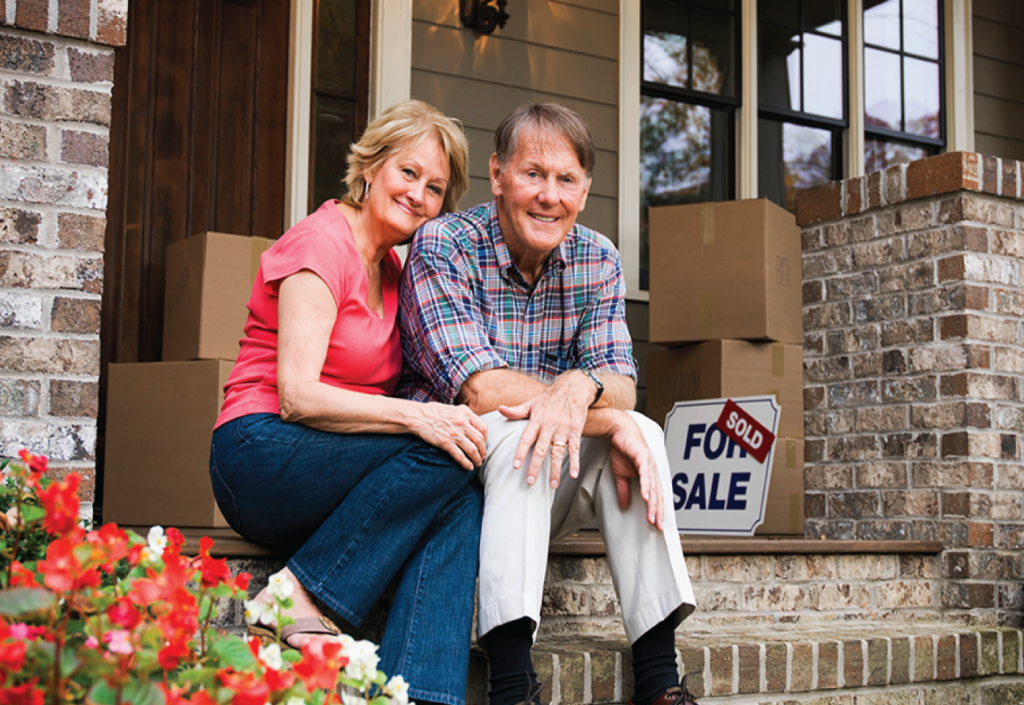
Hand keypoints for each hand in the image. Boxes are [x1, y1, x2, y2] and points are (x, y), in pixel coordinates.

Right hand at [412, 403, 487, 470]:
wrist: (417, 416)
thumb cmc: (433, 412)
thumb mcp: (452, 408)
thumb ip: (464, 415)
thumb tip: (473, 425)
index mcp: (465, 413)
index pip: (483, 427)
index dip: (486, 437)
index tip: (484, 443)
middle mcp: (462, 422)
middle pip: (480, 440)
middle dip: (483, 450)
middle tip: (483, 456)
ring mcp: (454, 433)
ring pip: (472, 449)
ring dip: (477, 459)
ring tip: (477, 463)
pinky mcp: (445, 442)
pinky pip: (460, 456)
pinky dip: (466, 463)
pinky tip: (468, 467)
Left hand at [498, 371, 594, 487]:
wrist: (573, 389)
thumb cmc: (549, 398)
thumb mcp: (531, 402)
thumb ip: (516, 411)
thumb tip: (500, 409)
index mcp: (537, 420)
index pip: (526, 438)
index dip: (520, 452)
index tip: (515, 466)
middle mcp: (549, 426)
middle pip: (541, 449)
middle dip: (535, 466)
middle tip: (530, 481)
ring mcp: (563, 430)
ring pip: (557, 452)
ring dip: (554, 470)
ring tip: (552, 485)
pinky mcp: (575, 432)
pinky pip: (574, 449)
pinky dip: (574, 462)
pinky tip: (573, 474)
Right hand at [606, 412, 663, 529]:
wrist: (617, 430)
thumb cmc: (622, 448)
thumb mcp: (620, 474)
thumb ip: (624, 489)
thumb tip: (624, 505)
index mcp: (648, 474)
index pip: (655, 496)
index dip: (656, 510)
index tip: (656, 524)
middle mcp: (652, 470)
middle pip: (657, 494)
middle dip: (658, 511)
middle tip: (658, 526)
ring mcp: (649, 464)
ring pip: (653, 488)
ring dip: (652, 503)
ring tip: (652, 516)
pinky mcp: (643, 457)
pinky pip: (645, 475)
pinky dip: (646, 487)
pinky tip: (646, 497)